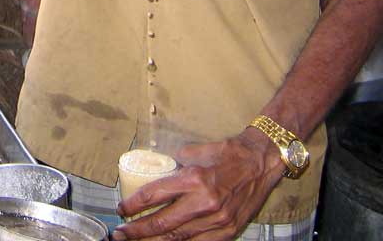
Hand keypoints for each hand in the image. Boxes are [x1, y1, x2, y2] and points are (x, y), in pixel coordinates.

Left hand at [112, 131, 283, 240]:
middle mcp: (205, 202)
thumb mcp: (199, 150)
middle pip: (163, 223)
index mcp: (195, 179)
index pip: (155, 195)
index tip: (121, 209)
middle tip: (120, 234)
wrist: (263, 162)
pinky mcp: (228, 231)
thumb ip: (178, 160)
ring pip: (179, 238)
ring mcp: (217, 220)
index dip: (134, 205)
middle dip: (138, 231)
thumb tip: (162, 165)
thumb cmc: (230, 153)